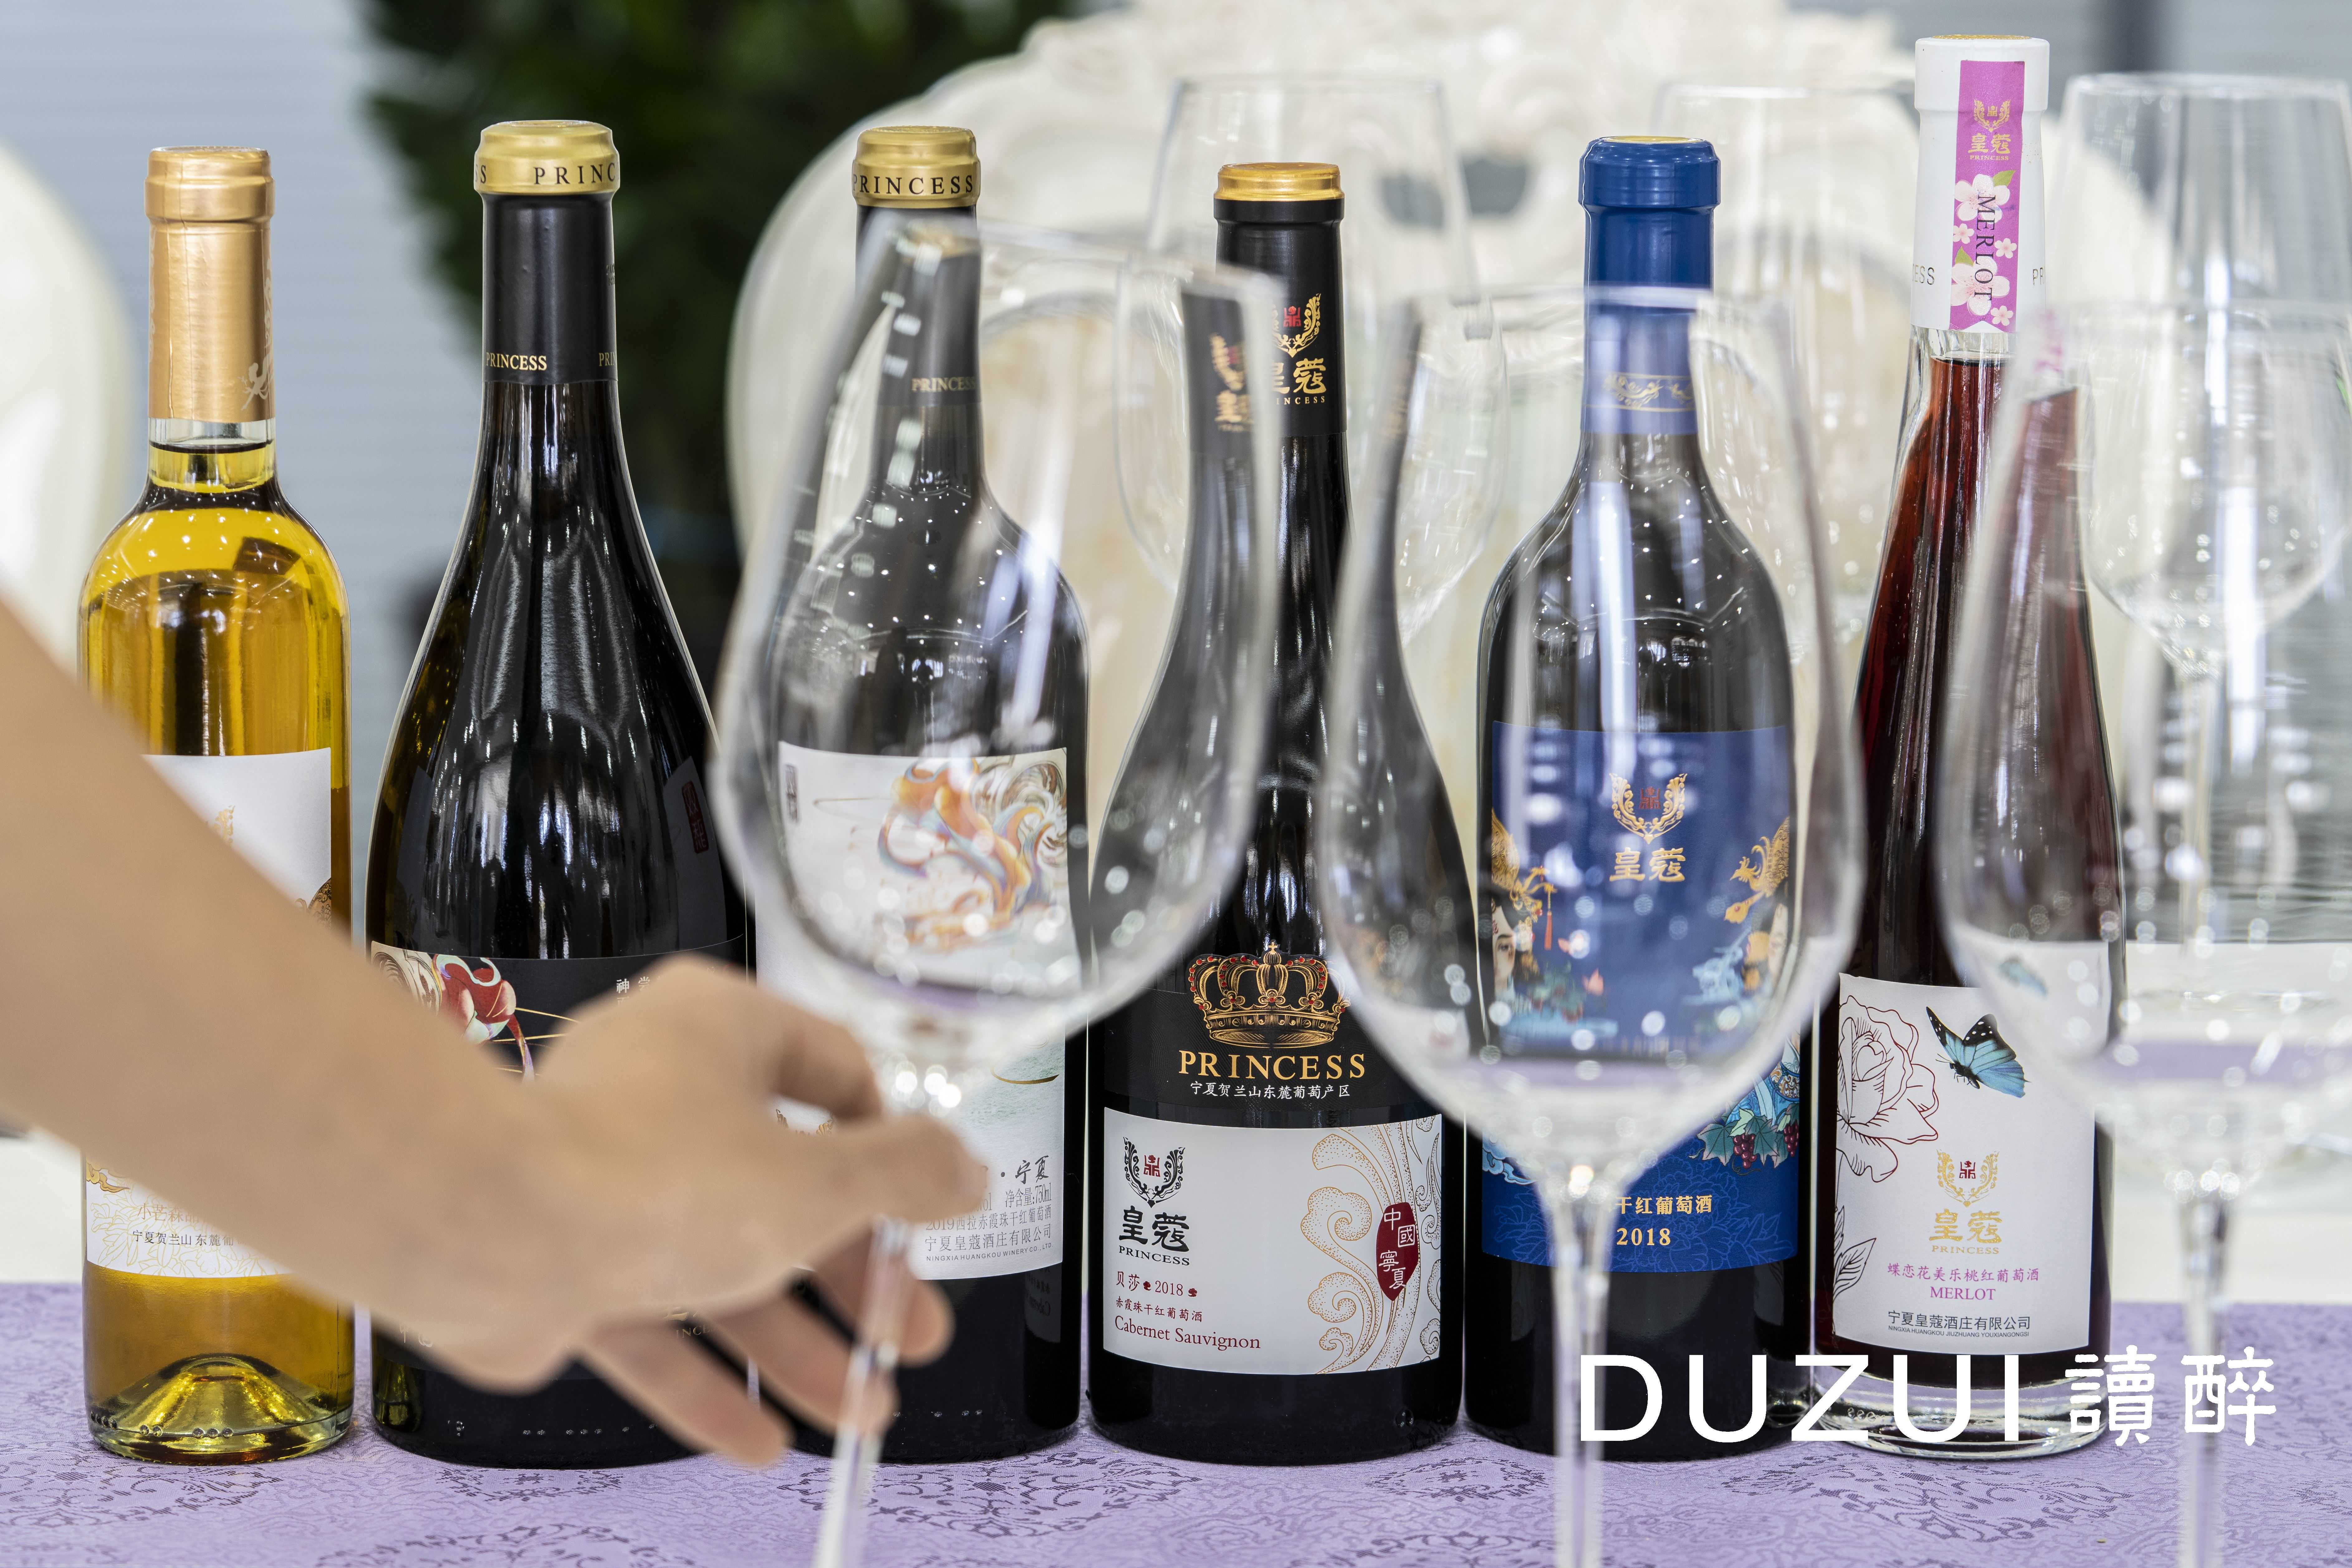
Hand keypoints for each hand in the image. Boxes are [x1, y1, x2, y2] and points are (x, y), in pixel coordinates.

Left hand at [380, 956, 984, 1464]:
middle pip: (785, 1187)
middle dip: (854, 1282)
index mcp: (722, 1029)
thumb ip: (906, 1176)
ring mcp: (604, 1174)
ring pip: (722, 1262)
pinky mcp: (559, 1254)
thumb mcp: (820, 1180)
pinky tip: (760, 1441)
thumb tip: (965, 1168)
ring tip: (859, 1415)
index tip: (927, 1217)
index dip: (891, 1152)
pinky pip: (650, 1315)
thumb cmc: (655, 1178)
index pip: (836, 1076)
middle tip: (906, 1342)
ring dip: (794, 1344)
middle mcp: (661, 1088)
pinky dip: (705, 1377)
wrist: (477, 1229)